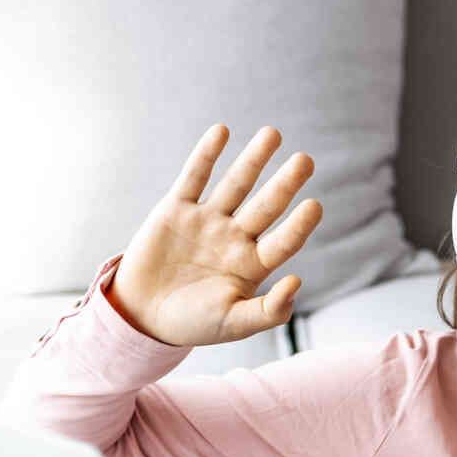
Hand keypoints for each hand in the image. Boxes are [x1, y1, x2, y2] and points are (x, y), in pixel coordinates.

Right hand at [109, 123, 323, 347]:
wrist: (141, 316)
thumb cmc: (192, 324)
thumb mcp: (234, 324)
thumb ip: (269, 310)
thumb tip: (297, 282)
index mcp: (253, 264)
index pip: (284, 241)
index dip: (300, 225)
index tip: (315, 205)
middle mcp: (235, 237)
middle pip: (266, 205)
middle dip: (286, 182)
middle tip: (306, 160)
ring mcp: (207, 220)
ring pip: (236, 184)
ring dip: (254, 159)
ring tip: (273, 134)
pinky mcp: (176, 209)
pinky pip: (194, 177)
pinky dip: (206, 155)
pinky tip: (222, 131)